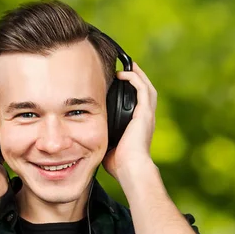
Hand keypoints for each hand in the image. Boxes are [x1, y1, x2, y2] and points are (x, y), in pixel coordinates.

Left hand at [102, 63, 157, 181]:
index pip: (138, 102)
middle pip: (145, 91)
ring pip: (146, 87)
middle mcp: (146, 118)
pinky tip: (124, 73)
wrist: (131, 169)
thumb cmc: (119, 164)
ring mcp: (147, 115)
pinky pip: (142, 89)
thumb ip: (103, 137)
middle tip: (127, 66)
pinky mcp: (144, 113)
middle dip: (137, 77)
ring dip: (137, 74)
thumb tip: (88, 137)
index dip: (132, 91)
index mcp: (139, 125)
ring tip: (128, 64)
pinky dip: (134, 79)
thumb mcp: (109, 145)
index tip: (122, 82)